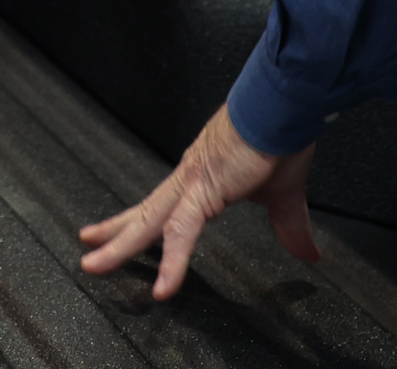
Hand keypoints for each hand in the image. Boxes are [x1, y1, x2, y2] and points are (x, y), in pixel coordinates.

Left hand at [79, 103, 318, 298]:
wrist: (283, 108)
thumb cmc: (280, 138)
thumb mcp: (283, 196)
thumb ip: (290, 227)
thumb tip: (309, 253)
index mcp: (201, 179)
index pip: (161, 207)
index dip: (137, 220)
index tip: (115, 231)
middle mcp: (188, 180)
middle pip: (143, 213)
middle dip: (114, 233)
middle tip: (87, 249)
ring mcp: (191, 184)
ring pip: (148, 222)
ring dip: (120, 246)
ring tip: (94, 265)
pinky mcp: (204, 190)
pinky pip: (182, 231)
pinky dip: (173, 262)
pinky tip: (164, 288)